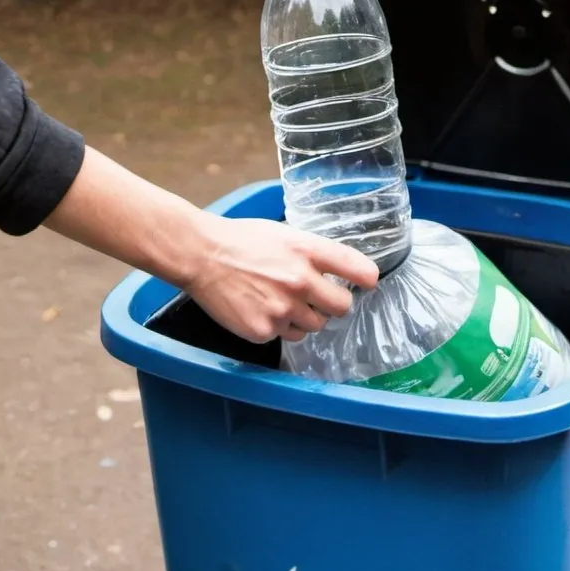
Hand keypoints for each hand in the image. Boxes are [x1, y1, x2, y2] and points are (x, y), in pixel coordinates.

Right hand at [184, 211, 378, 343]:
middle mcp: (300, 281)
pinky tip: (261, 308)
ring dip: (304, 317)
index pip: (359, 270)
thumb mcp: (285, 234)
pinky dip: (278, 326)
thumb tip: (336, 271)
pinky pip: (286, 336)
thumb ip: (312, 253)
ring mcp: (282, 309)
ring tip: (280, 299)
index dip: (367, 278)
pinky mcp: (264, 331)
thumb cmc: (243, 240)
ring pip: (314, 326)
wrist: (202, 255)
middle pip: (342, 307)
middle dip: (333, 303)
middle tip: (317, 297)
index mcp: (308, 251)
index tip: (367, 282)